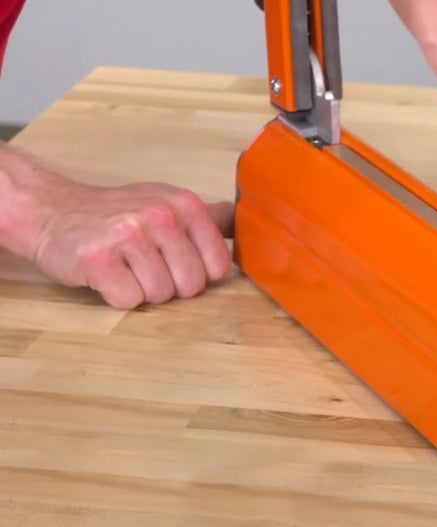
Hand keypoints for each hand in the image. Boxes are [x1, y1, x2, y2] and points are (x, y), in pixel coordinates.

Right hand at [30, 180, 233, 308]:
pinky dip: (118, 295)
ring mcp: (128, 235)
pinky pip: (130, 300)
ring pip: (162, 295)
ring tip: (125, 266)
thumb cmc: (116, 214)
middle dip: (171, 284)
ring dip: (143, 289)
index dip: (200, 273)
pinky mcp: (98, 259)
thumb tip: (248, 224)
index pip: (219, 265)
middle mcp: (160, 215)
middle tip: (145, 264)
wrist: (51, 212)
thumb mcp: (167, 202)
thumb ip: (209, 217)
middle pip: (192, 285)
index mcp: (184, 204)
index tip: (178, 262)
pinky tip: (107, 274)